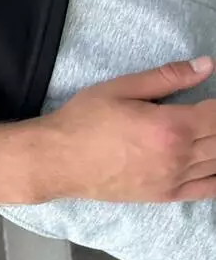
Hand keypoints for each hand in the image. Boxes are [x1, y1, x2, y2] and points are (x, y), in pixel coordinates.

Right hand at [38, 56, 215, 202]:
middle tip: (210, 116)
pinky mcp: (167, 194)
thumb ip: (166, 77)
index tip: (214, 100)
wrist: (59, 160)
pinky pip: (208, 189)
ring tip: (210, 135)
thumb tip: (206, 65)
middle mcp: (180, 155)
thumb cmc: (85, 120)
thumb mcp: (120, 89)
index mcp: (171, 126)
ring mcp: (175, 178)